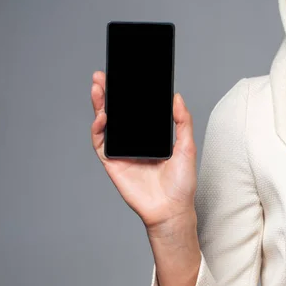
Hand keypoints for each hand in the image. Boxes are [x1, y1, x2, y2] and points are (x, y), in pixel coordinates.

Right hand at [90, 71, 196, 231]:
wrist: (171, 209)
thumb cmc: (181, 183)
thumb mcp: (187, 147)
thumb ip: (183, 122)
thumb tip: (177, 98)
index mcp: (151, 137)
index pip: (136, 111)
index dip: (128, 94)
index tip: (125, 77)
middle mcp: (134, 142)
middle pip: (117, 114)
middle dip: (108, 94)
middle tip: (102, 76)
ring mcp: (122, 152)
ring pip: (105, 124)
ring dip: (99, 105)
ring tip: (98, 88)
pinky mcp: (112, 163)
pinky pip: (100, 143)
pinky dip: (98, 129)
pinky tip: (102, 116)